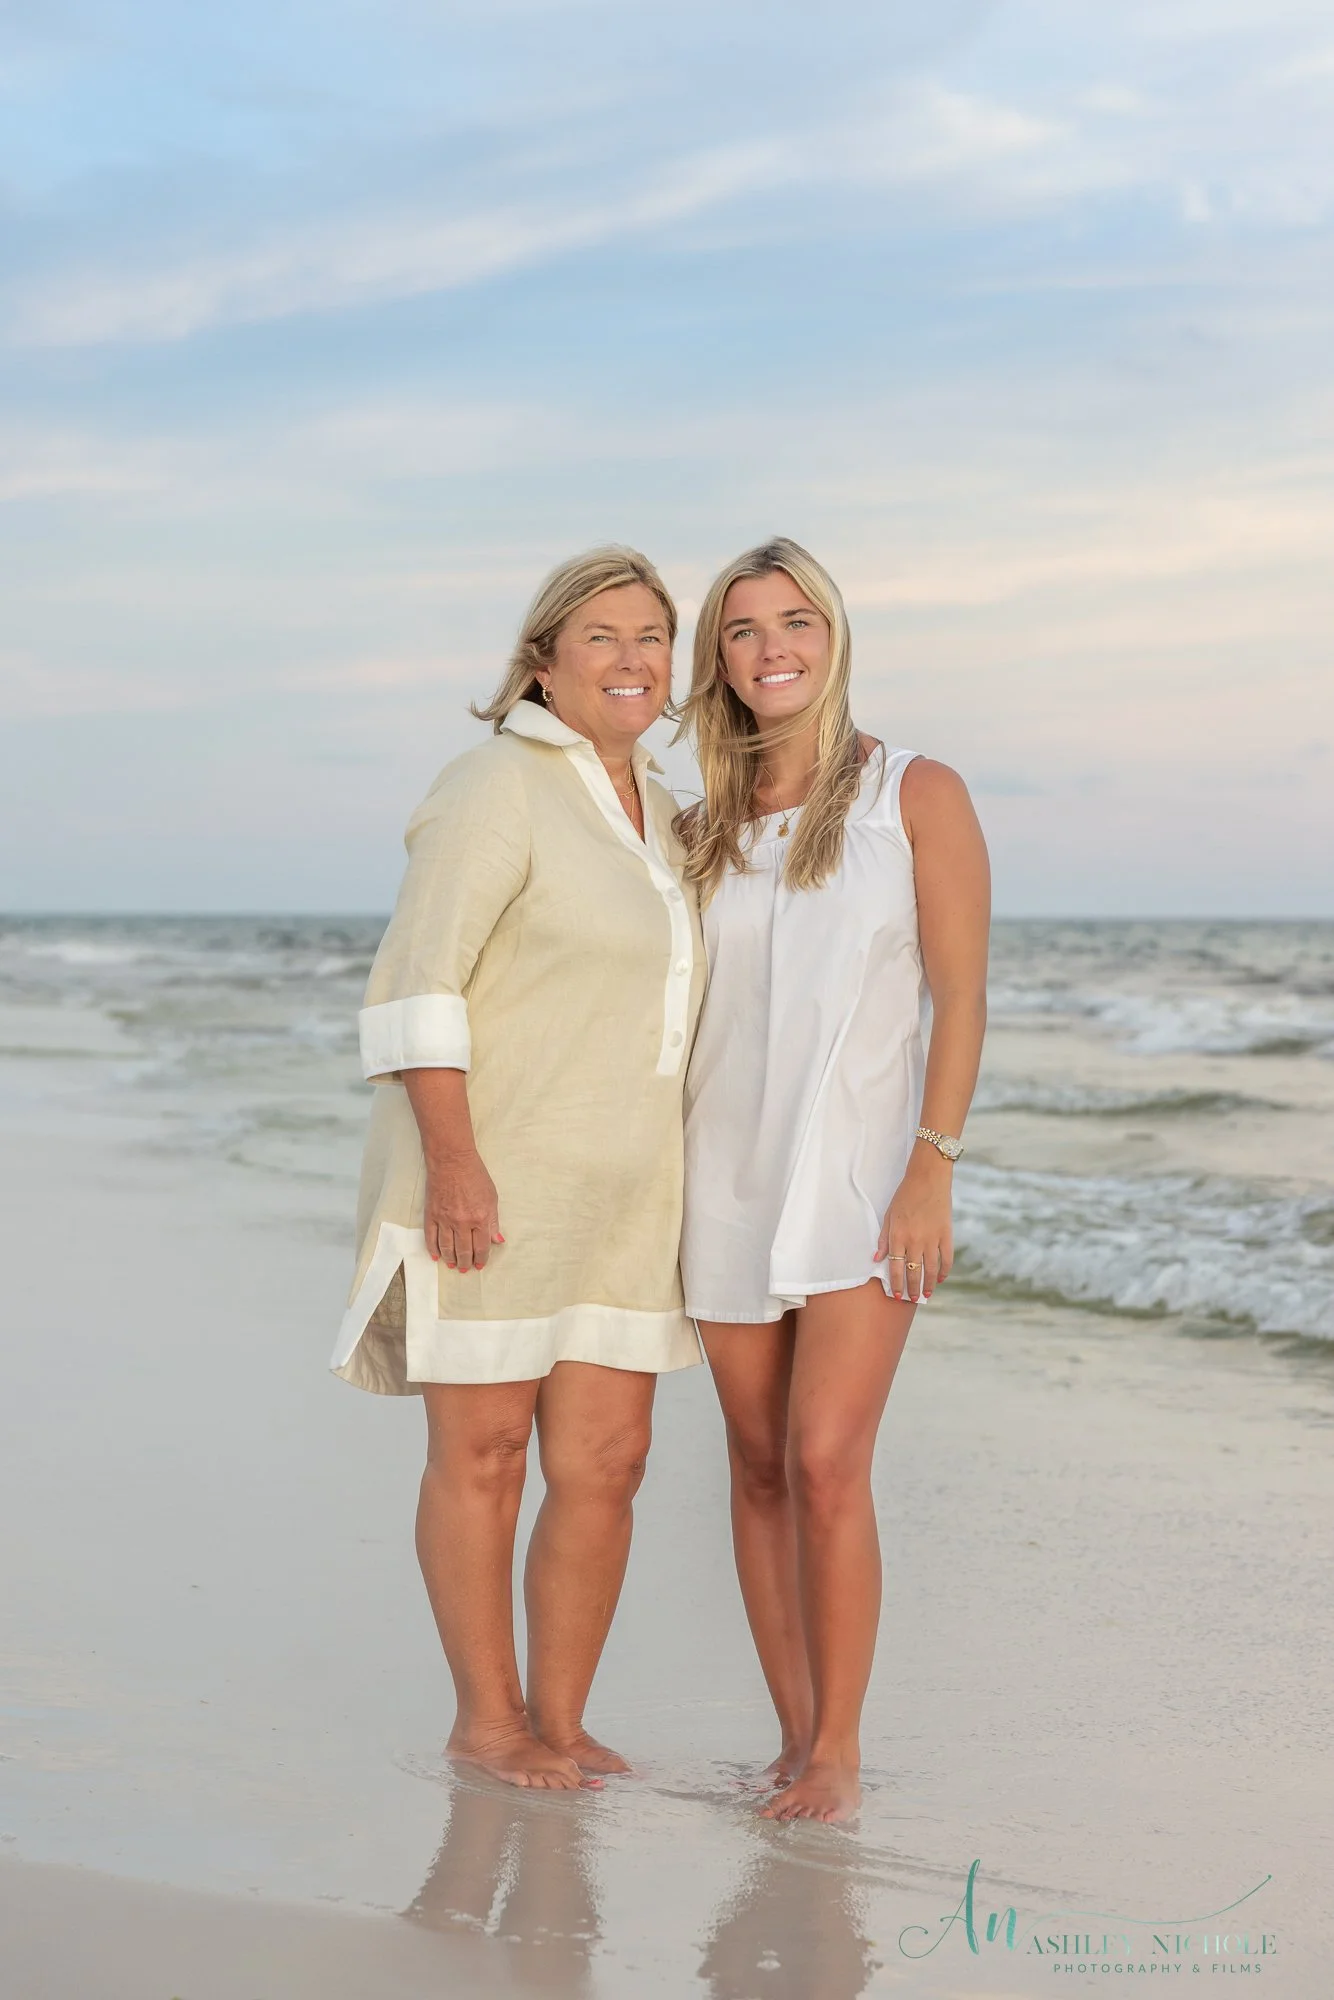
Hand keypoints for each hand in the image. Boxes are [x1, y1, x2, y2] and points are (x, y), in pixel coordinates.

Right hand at [423, 1149, 503, 1272]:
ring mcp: (445, 1219)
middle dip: (465, 1263)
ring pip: (447, 1248)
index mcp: (480, 1218)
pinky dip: (433, 1249)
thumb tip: (497, 1240)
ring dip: (450, 1260)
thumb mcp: (492, 1198)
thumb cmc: (475, 1176)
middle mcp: (462, 1222)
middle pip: (463, 1251)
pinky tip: (436, 1256)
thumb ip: (493, 1221)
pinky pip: (431, 1238)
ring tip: (453, 1265)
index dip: (481, 1259)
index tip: (480, 1265)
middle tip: (465, 1269)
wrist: (452, 1161)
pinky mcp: (431, 1215)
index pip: (481, 1247)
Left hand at [873, 1149, 953, 1302]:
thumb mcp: (888, 1216)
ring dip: (928, 1284)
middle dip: (912, 1289)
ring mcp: (932, 1239)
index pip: (895, 1268)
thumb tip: (876, 1259)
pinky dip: (944, 1271)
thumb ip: (883, 1239)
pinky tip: (940, 1278)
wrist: (927, 1179)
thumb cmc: (905, 1196)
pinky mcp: (946, 1235)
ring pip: (931, 1269)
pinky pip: (946, 1258)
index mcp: (898, 1236)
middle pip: (913, 1272)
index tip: (896, 1295)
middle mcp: (915, 1241)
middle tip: (912, 1299)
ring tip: (926, 1294)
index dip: (896, 1284)